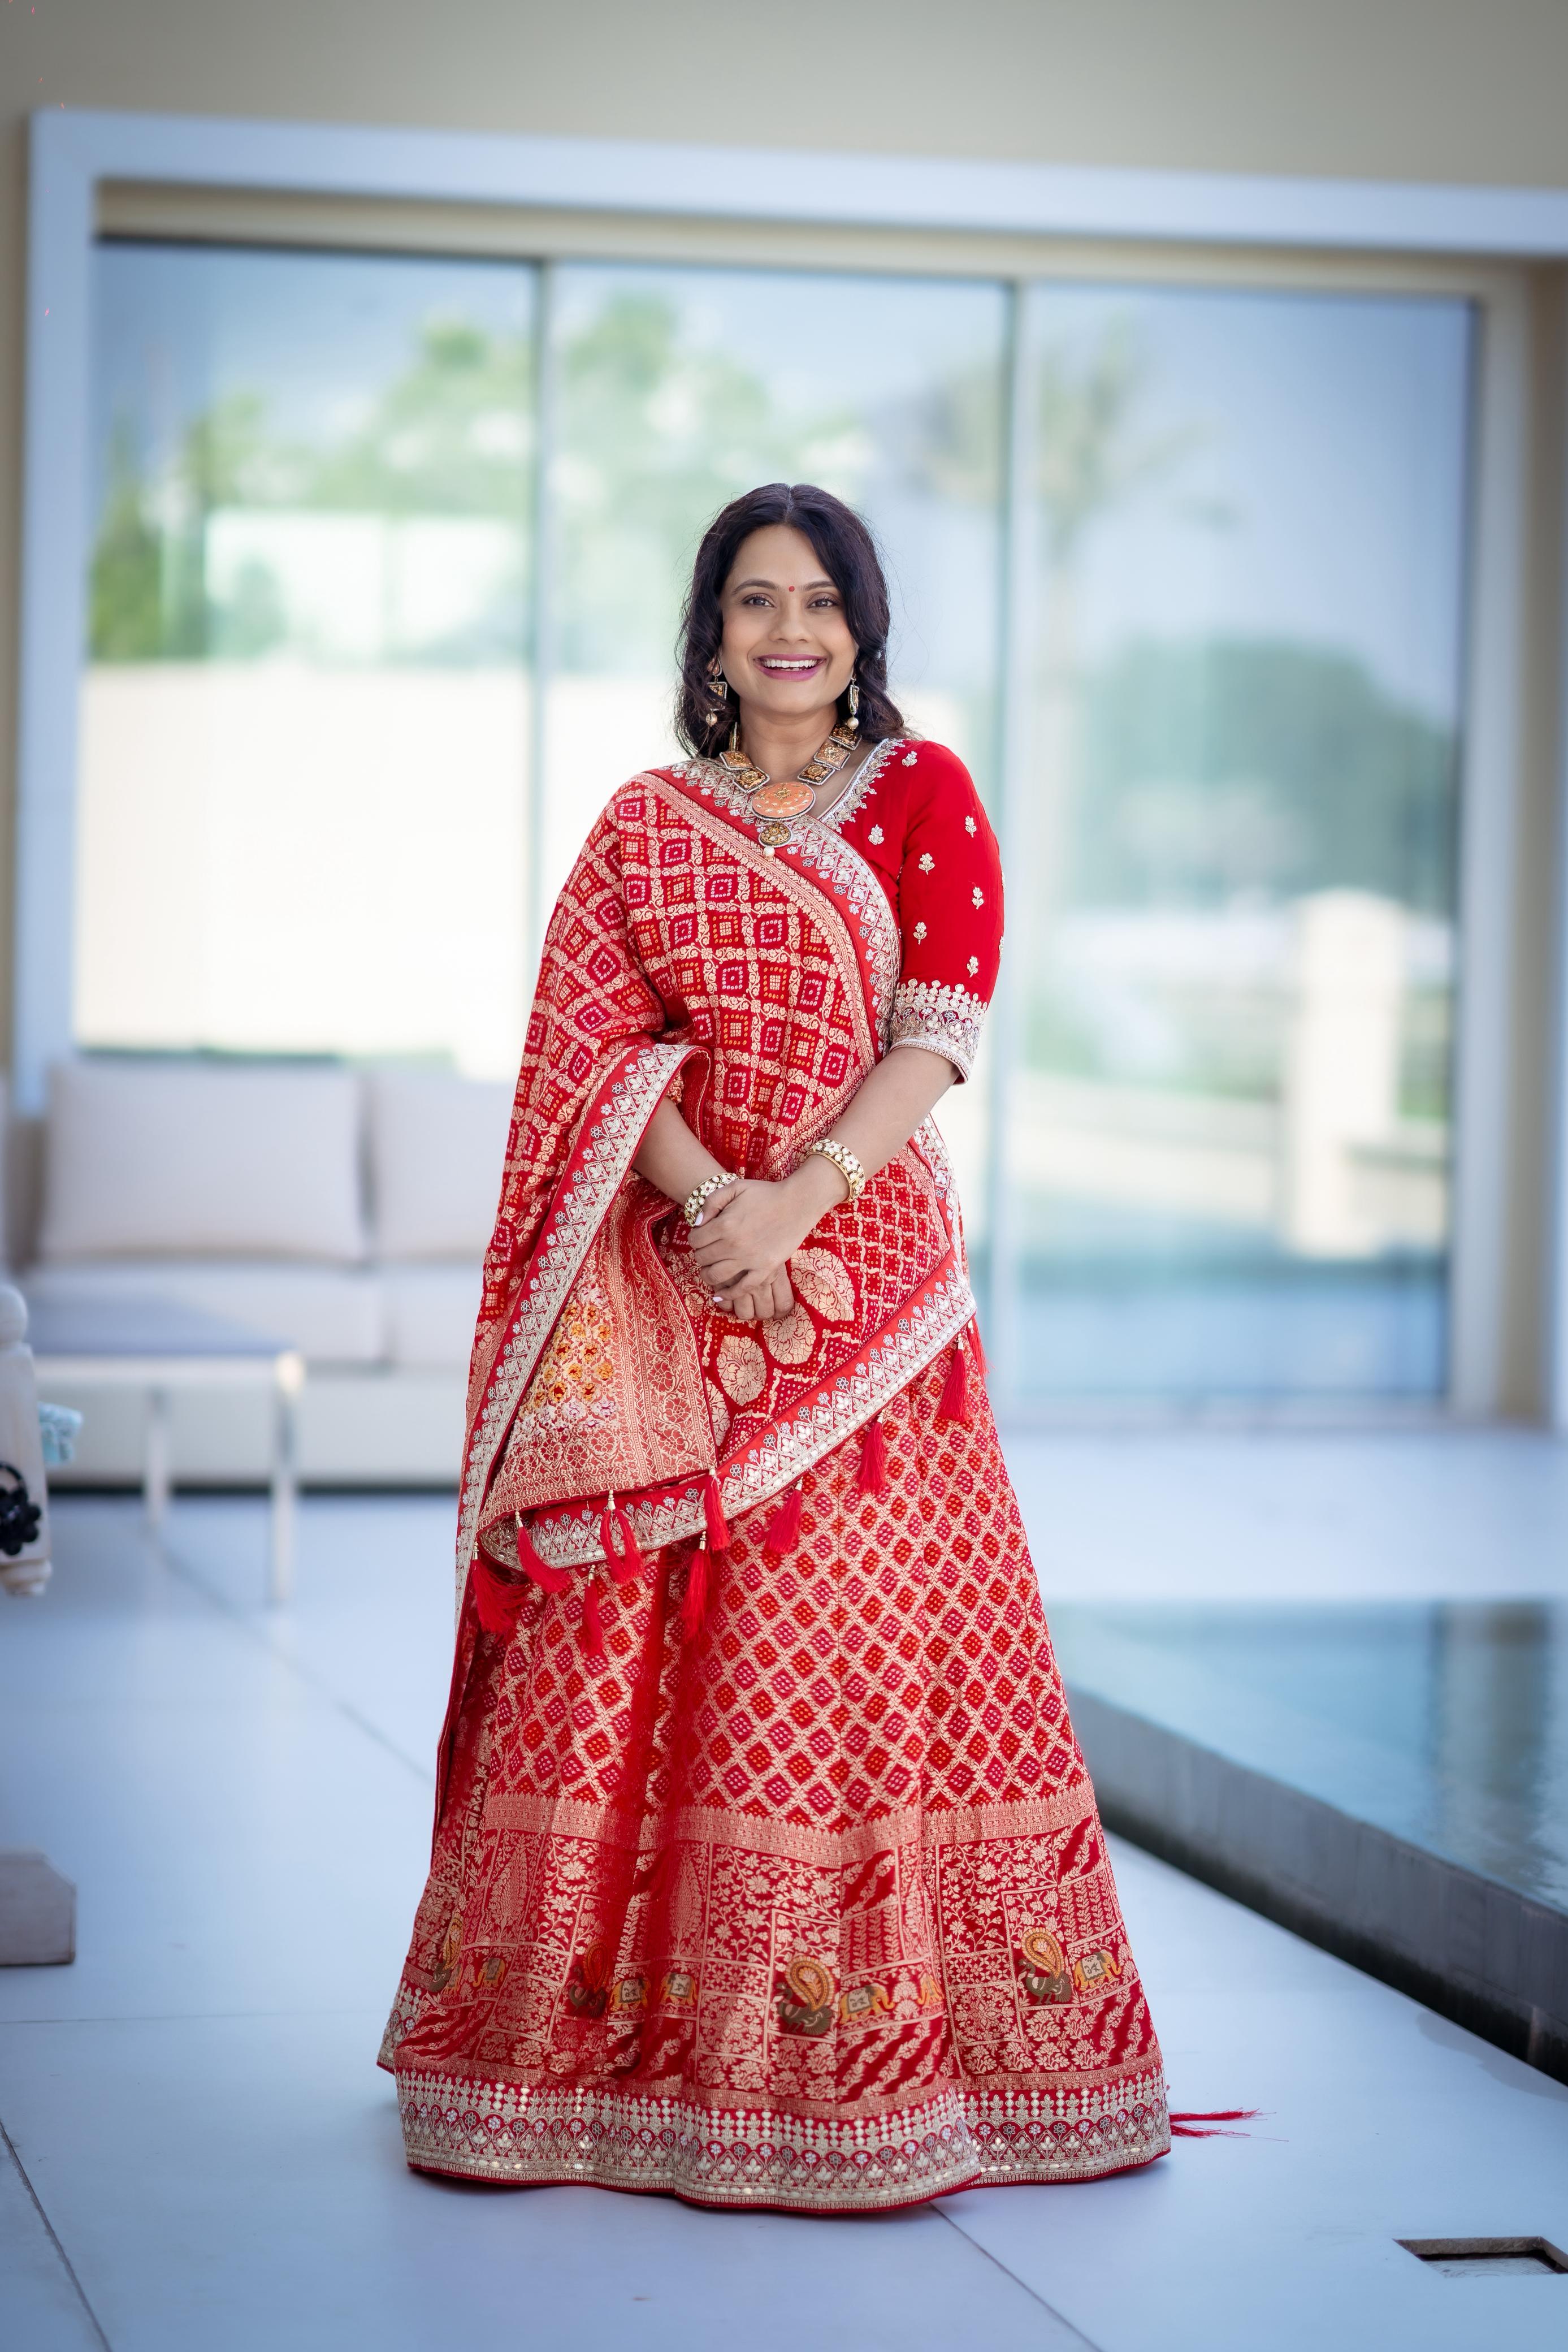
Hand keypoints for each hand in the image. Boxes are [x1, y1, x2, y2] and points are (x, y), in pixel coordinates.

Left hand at [687, 1174, 826, 1321]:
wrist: (798, 1203)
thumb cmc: (766, 1193)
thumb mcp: (735, 1187)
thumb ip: (711, 1202)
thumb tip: (697, 1223)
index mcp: (724, 1224)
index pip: (695, 1240)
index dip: (695, 1238)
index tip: (701, 1236)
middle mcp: (734, 1245)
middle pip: (702, 1258)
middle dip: (700, 1254)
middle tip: (707, 1251)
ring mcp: (750, 1260)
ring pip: (716, 1277)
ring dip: (707, 1275)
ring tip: (710, 1270)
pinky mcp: (765, 1269)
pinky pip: (742, 1289)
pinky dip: (728, 1294)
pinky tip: (720, 1294)